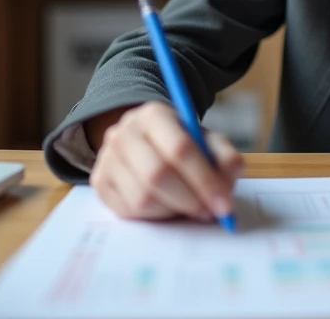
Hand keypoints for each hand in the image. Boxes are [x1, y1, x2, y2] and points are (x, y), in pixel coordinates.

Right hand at [88, 102, 244, 221]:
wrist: (146, 142)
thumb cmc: (181, 143)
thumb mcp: (207, 142)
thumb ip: (224, 156)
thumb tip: (229, 178)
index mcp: (153, 114)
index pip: (179, 148)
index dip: (205, 180)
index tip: (225, 205)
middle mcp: (123, 132)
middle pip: (157, 175)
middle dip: (189, 200)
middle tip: (210, 213)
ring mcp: (106, 158)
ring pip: (141, 198)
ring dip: (172, 210)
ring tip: (188, 207)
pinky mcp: (99, 182)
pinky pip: (128, 210)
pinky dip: (154, 216)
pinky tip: (167, 206)